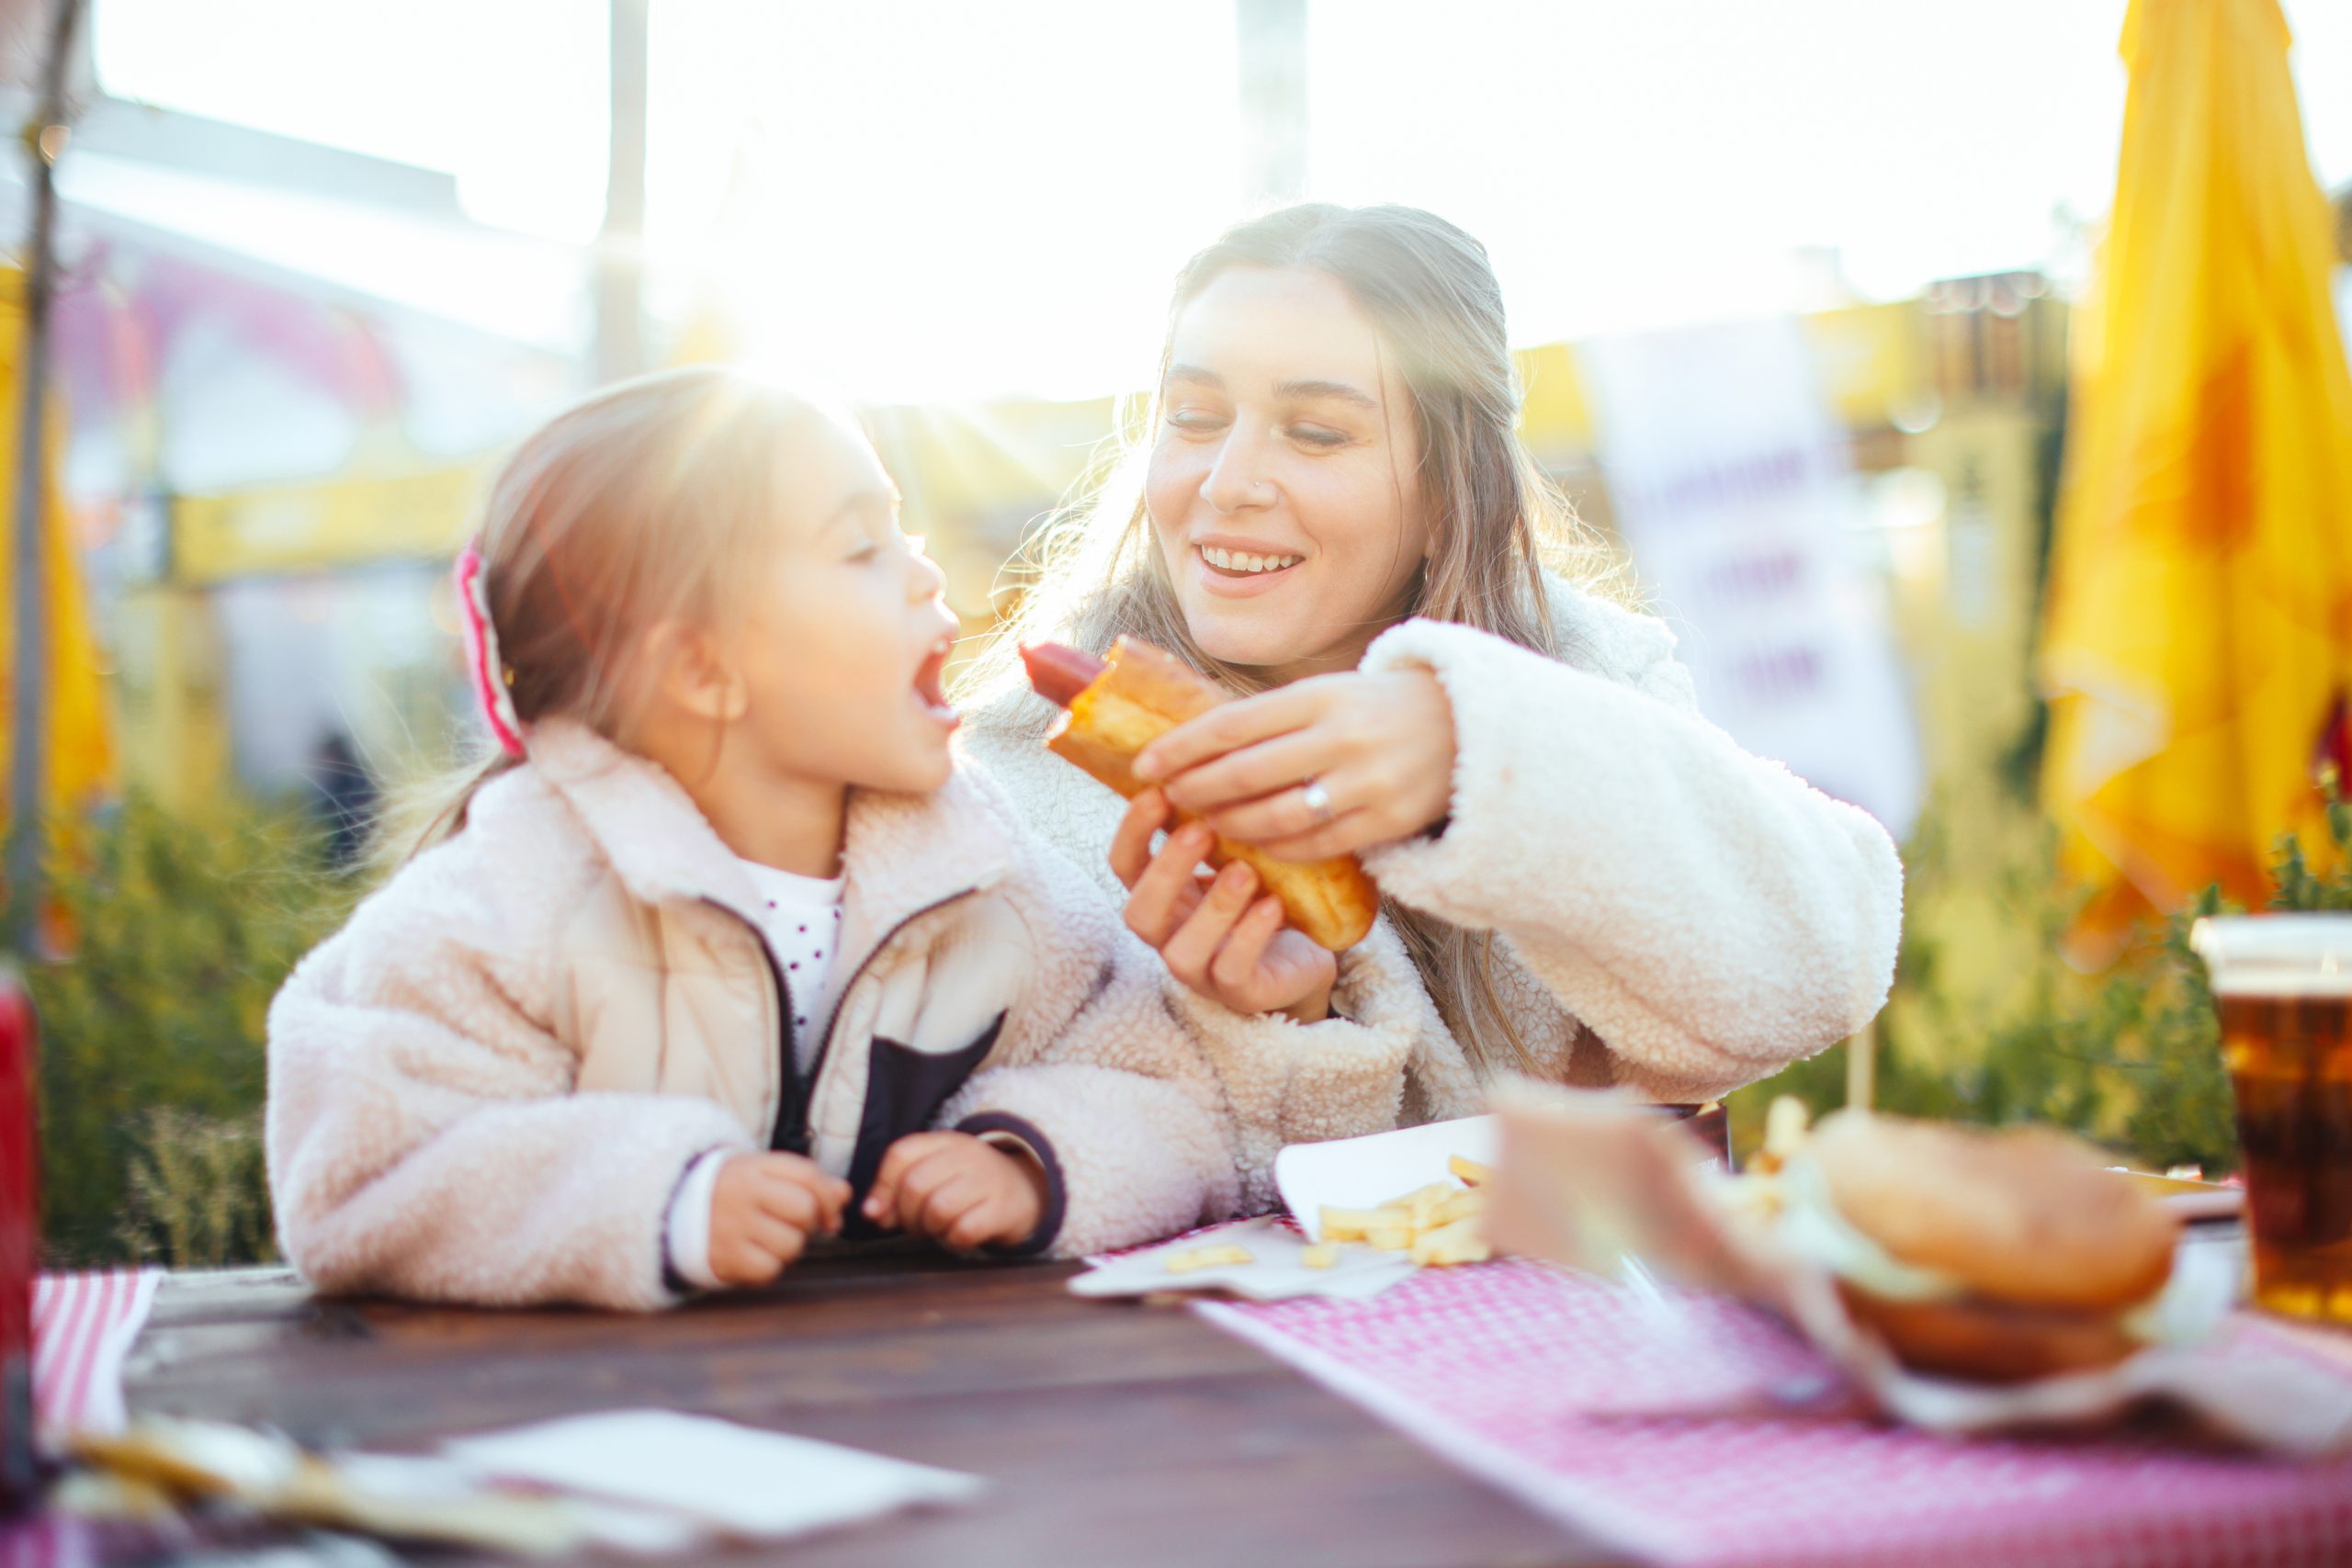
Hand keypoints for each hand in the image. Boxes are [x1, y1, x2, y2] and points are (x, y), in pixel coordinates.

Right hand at [707, 1152, 851, 1287]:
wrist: (677, 1209)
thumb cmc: (737, 1190)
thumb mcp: (766, 1174)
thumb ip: (808, 1181)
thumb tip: (844, 1194)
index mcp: (754, 1167)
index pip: (808, 1176)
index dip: (829, 1197)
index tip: (831, 1213)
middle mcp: (742, 1194)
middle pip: (804, 1211)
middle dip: (810, 1222)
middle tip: (795, 1225)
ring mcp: (732, 1226)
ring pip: (791, 1244)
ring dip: (791, 1246)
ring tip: (771, 1237)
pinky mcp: (725, 1258)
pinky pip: (770, 1269)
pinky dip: (771, 1265)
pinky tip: (758, 1254)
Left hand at [861, 1132, 1047, 1252]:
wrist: (1027, 1189)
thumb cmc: (967, 1186)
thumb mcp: (935, 1173)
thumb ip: (898, 1188)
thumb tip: (871, 1212)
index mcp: (945, 1141)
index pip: (901, 1154)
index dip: (882, 1187)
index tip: (879, 1212)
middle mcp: (967, 1155)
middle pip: (915, 1185)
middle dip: (906, 1215)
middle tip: (916, 1225)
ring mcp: (987, 1181)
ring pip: (938, 1209)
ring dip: (930, 1229)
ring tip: (939, 1229)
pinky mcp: (1003, 1209)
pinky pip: (964, 1230)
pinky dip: (954, 1241)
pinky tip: (959, 1236)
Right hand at [1110, 789, 1336, 1021]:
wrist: (1307, 953)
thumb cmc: (1263, 892)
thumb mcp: (1235, 853)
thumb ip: (1215, 821)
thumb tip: (1208, 749)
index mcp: (1162, 896)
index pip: (1125, 866)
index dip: (1133, 831)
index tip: (1158, 791)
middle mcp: (1171, 935)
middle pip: (1140, 914)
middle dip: (1166, 870)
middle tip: (1200, 829)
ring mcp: (1201, 971)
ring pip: (1181, 952)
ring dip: (1212, 909)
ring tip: (1244, 871)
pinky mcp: (1240, 993)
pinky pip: (1232, 972)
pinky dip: (1249, 936)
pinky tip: (1273, 905)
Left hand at [1133, 669, 1456, 860]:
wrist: (1466, 727)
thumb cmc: (1379, 709)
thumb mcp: (1330, 691)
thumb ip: (1274, 716)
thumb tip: (1196, 740)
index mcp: (1321, 695)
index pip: (1232, 724)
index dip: (1182, 748)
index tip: (1145, 764)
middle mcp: (1341, 737)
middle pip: (1245, 772)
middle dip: (1196, 790)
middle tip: (1167, 800)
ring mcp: (1365, 782)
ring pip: (1275, 815)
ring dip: (1229, 825)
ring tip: (1204, 825)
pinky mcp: (1386, 821)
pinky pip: (1314, 845)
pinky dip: (1275, 848)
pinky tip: (1252, 846)